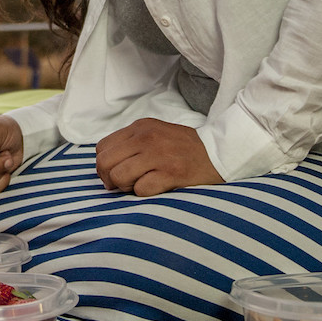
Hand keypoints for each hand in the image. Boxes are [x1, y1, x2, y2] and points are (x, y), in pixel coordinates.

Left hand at [95, 118, 221, 195]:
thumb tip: (106, 167)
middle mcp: (146, 138)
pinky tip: (156, 187)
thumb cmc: (183, 148)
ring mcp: (158, 155)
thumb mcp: (154, 133)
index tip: (115, 173)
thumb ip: (130, 144)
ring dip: (126, 187)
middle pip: (105, 163)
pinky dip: (144, 193)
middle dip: (110, 179)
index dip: (104, 165)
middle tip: (124, 184)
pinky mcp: (171, 173)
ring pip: (118, 176)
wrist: (219, 152)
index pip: (102, 148)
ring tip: (141, 184)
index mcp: (140, 127)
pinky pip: (140, 190)